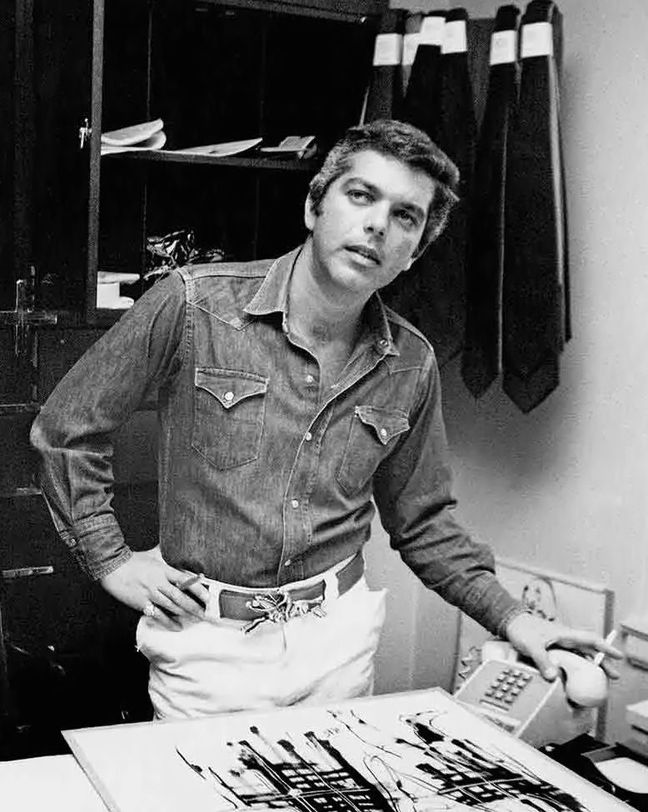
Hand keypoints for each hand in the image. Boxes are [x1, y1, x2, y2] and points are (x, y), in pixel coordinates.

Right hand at [100, 546, 209, 628]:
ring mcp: (150, 594)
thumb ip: (166, 552)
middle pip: (180, 597)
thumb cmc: (133, 560)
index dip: (198, 588)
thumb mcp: (153, 554)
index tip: (207, 596)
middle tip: (205, 613)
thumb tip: (177, 544)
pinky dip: (168, 622)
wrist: (113, 568)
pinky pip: (158, 615)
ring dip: (185, 614)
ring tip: (196, 618)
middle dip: (194, 606)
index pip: (185, 580)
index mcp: (163, 570)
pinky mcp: (142, 604)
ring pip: (171, 607)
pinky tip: (177, 626)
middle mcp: (159, 583)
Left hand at [505, 613, 622, 680]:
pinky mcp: (553, 650)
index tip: (618, 656)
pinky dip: (577, 668)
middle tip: (614, 676)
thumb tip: (553, 677)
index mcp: (565, 634)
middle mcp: (566, 639)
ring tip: (600, 681)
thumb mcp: (532, 645)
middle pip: (589, 650)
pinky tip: (578, 679)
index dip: (605, 647)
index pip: (590, 639)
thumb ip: (542, 660)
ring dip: (591, 666)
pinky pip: (570, 660)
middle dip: (603, 661)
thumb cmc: (522, 628)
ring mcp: (560, 645)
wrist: (510, 622)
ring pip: (581, 656)